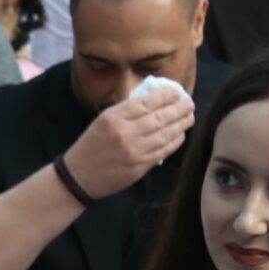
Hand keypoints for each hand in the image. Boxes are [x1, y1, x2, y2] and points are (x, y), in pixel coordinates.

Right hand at [61, 83, 193, 199]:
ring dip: (181, 124)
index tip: (177, 92)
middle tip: (189, 103)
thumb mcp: (102, 120)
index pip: (146, 103)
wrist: (79, 177)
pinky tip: (180, 135)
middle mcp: (125, 134)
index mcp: (113, 118)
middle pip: (160, 117)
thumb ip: (126, 110)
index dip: (165, 96)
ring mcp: (134, 152)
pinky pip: (163, 151)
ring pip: (165, 135)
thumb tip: (154, 101)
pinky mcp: (140, 167)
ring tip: (189, 117)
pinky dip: (174, 142)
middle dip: (178, 108)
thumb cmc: (90, 145)